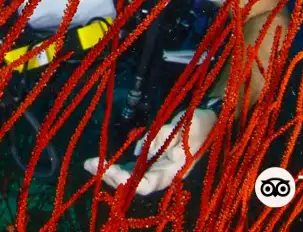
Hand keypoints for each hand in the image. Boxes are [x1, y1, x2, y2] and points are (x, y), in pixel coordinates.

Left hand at [83, 108, 216, 195]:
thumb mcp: (185, 126)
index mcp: (175, 169)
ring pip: (132, 176)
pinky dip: (119, 165)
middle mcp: (165, 172)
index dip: (128, 181)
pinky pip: (134, 166)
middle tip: (91, 165)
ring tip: (91, 164)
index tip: (110, 171)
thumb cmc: (201, 123)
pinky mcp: (156, 158)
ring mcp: (159, 166)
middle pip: (135, 183)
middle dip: (112, 176)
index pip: (148, 184)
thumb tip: (139, 151)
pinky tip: (103, 162)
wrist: (212, 119)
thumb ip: (161, 138)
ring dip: (112, 172)